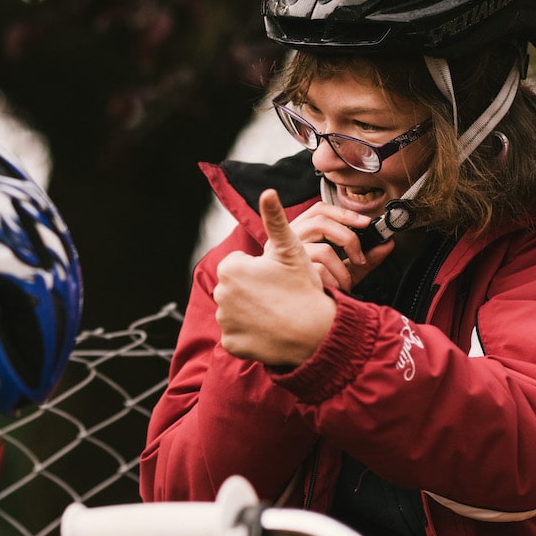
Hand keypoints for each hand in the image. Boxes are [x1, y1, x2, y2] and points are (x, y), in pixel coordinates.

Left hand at [215, 189, 337, 367]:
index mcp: (230, 268)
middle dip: (254, 291)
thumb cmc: (304, 287)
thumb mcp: (290, 249)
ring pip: (237, 312)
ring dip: (252, 313)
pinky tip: (269, 331)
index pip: (241, 266)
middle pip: (237, 289)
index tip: (279, 279)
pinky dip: (250, 336)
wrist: (315, 332)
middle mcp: (220, 293)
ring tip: (277, 314)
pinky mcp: (230, 344)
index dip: (262, 271)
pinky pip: (238, 336)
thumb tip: (268, 191)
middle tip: (280, 297)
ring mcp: (224, 321)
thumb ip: (274, 219)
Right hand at [290, 199, 394, 290]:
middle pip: (320, 221)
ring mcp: (288, 256)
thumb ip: (366, 256)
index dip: (344, 213)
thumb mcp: (346, 268)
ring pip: (323, 249)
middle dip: (348, 236)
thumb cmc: (320, 285)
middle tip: (360, 255)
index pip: (319, 210)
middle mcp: (290, 239)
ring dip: (342, 266)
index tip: (365, 223)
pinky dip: (334, 280)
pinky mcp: (292, 274)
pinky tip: (335, 288)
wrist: (304, 310)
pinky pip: (321, 272)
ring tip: (346, 278)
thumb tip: (388, 244)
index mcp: (302, 231)